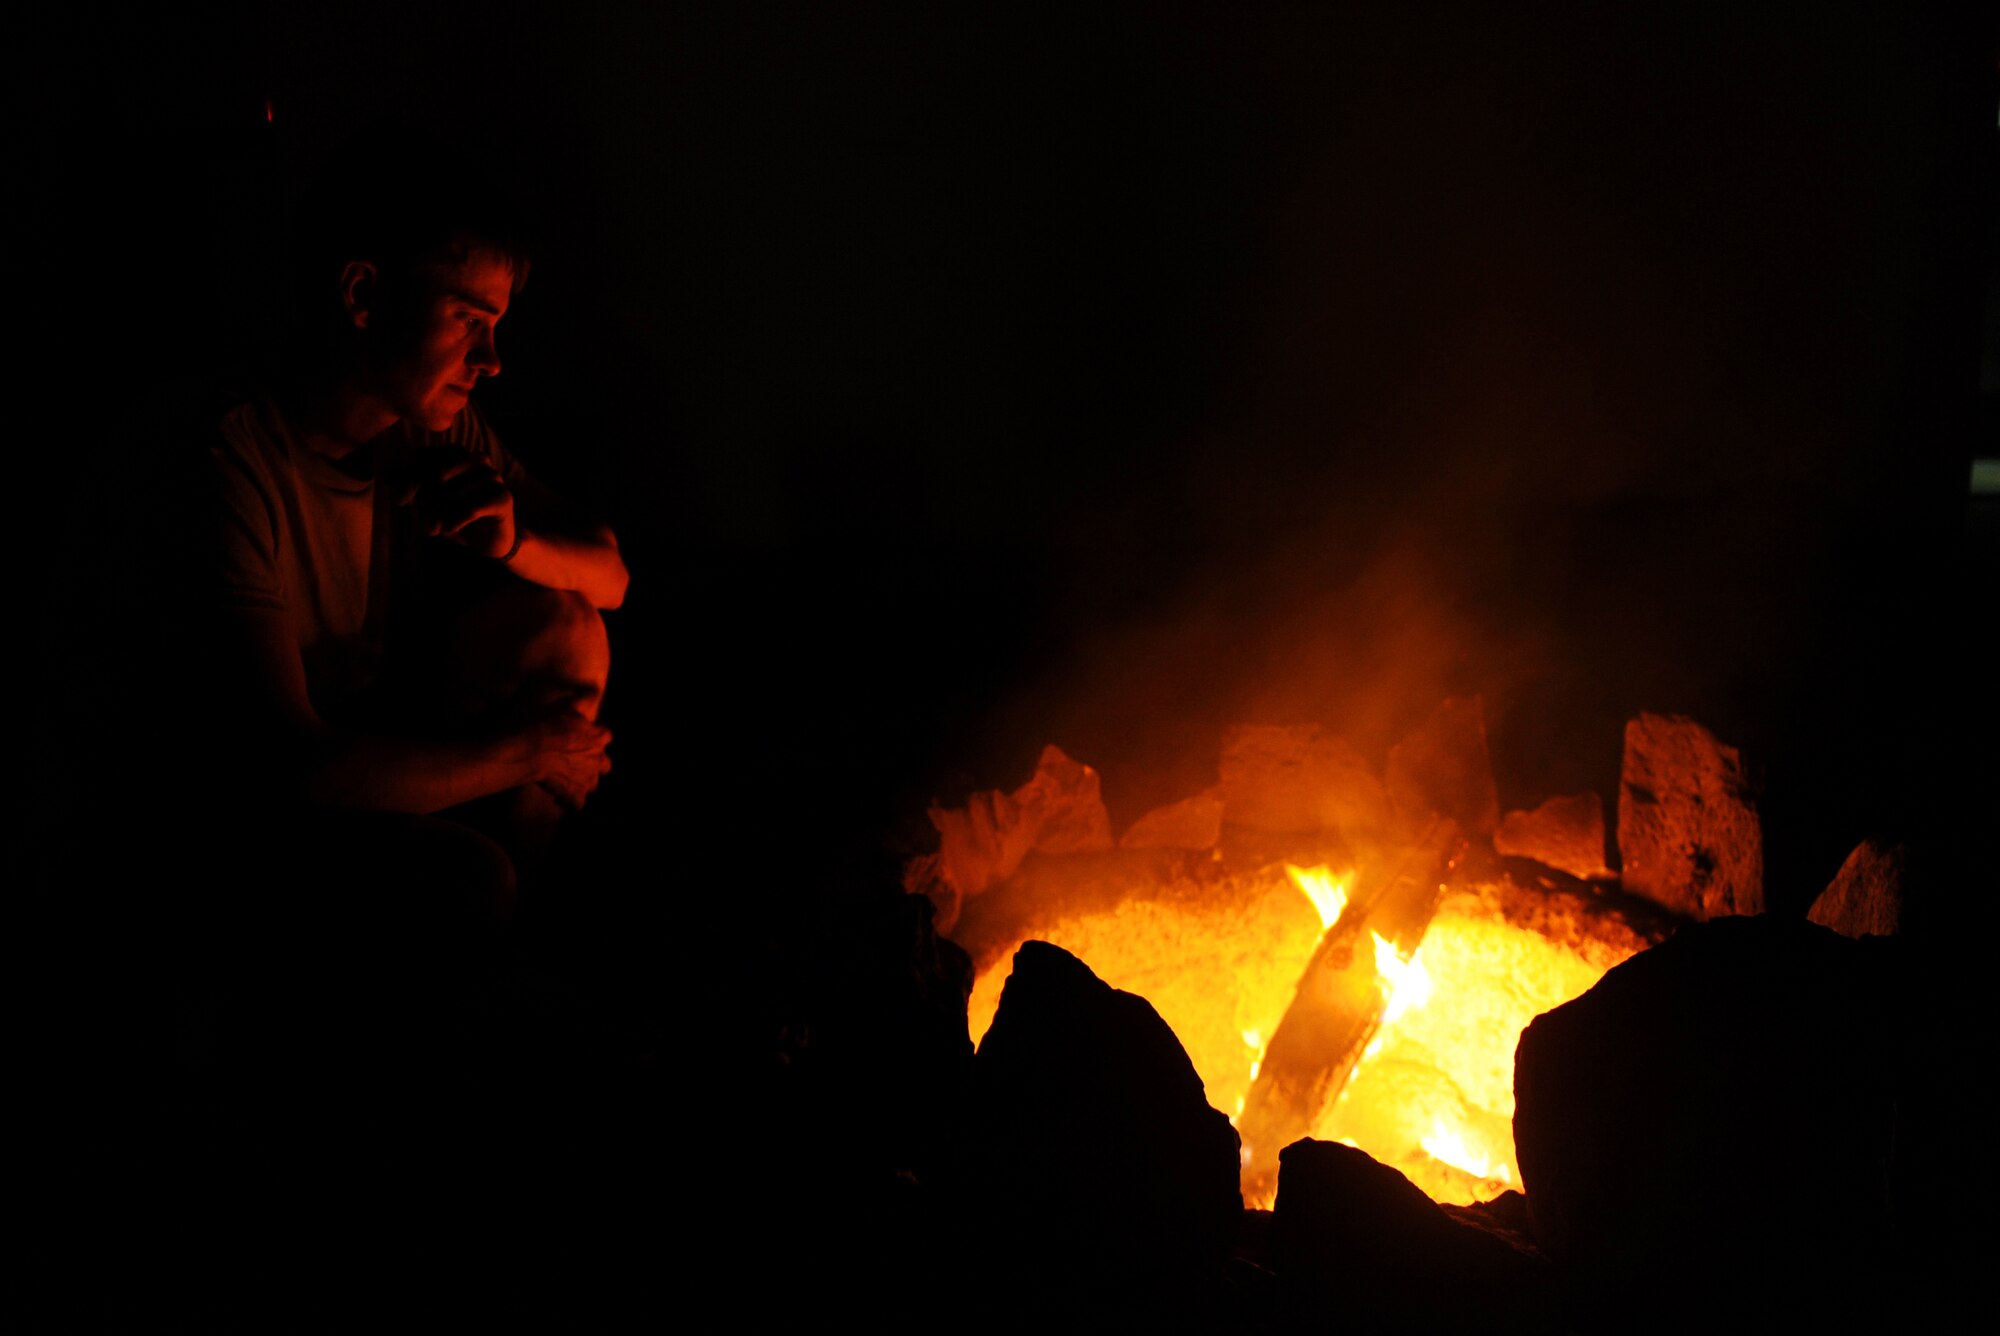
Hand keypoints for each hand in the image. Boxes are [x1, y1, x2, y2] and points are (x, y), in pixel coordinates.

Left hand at [394, 449, 517, 559]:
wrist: (491, 540)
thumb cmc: (456, 515)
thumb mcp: (426, 502)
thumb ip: (407, 486)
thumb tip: (386, 476)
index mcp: (456, 453)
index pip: (423, 457)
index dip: (408, 480)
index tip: (401, 503)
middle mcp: (476, 459)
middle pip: (436, 474)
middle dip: (423, 502)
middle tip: (422, 522)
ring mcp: (492, 476)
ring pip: (451, 493)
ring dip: (436, 516)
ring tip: (434, 530)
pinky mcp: (503, 497)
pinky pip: (469, 509)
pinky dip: (453, 522)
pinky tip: (451, 529)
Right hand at [526, 705, 611, 810]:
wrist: (528, 750)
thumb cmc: (543, 725)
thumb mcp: (562, 706)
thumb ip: (581, 700)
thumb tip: (593, 691)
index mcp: (598, 737)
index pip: (605, 736)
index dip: (593, 738)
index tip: (580, 738)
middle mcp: (598, 759)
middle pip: (604, 764)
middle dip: (593, 763)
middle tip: (574, 761)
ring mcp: (589, 779)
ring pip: (592, 784)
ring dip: (582, 782)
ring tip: (564, 778)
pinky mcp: (576, 795)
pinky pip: (577, 803)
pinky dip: (569, 801)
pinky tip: (558, 798)